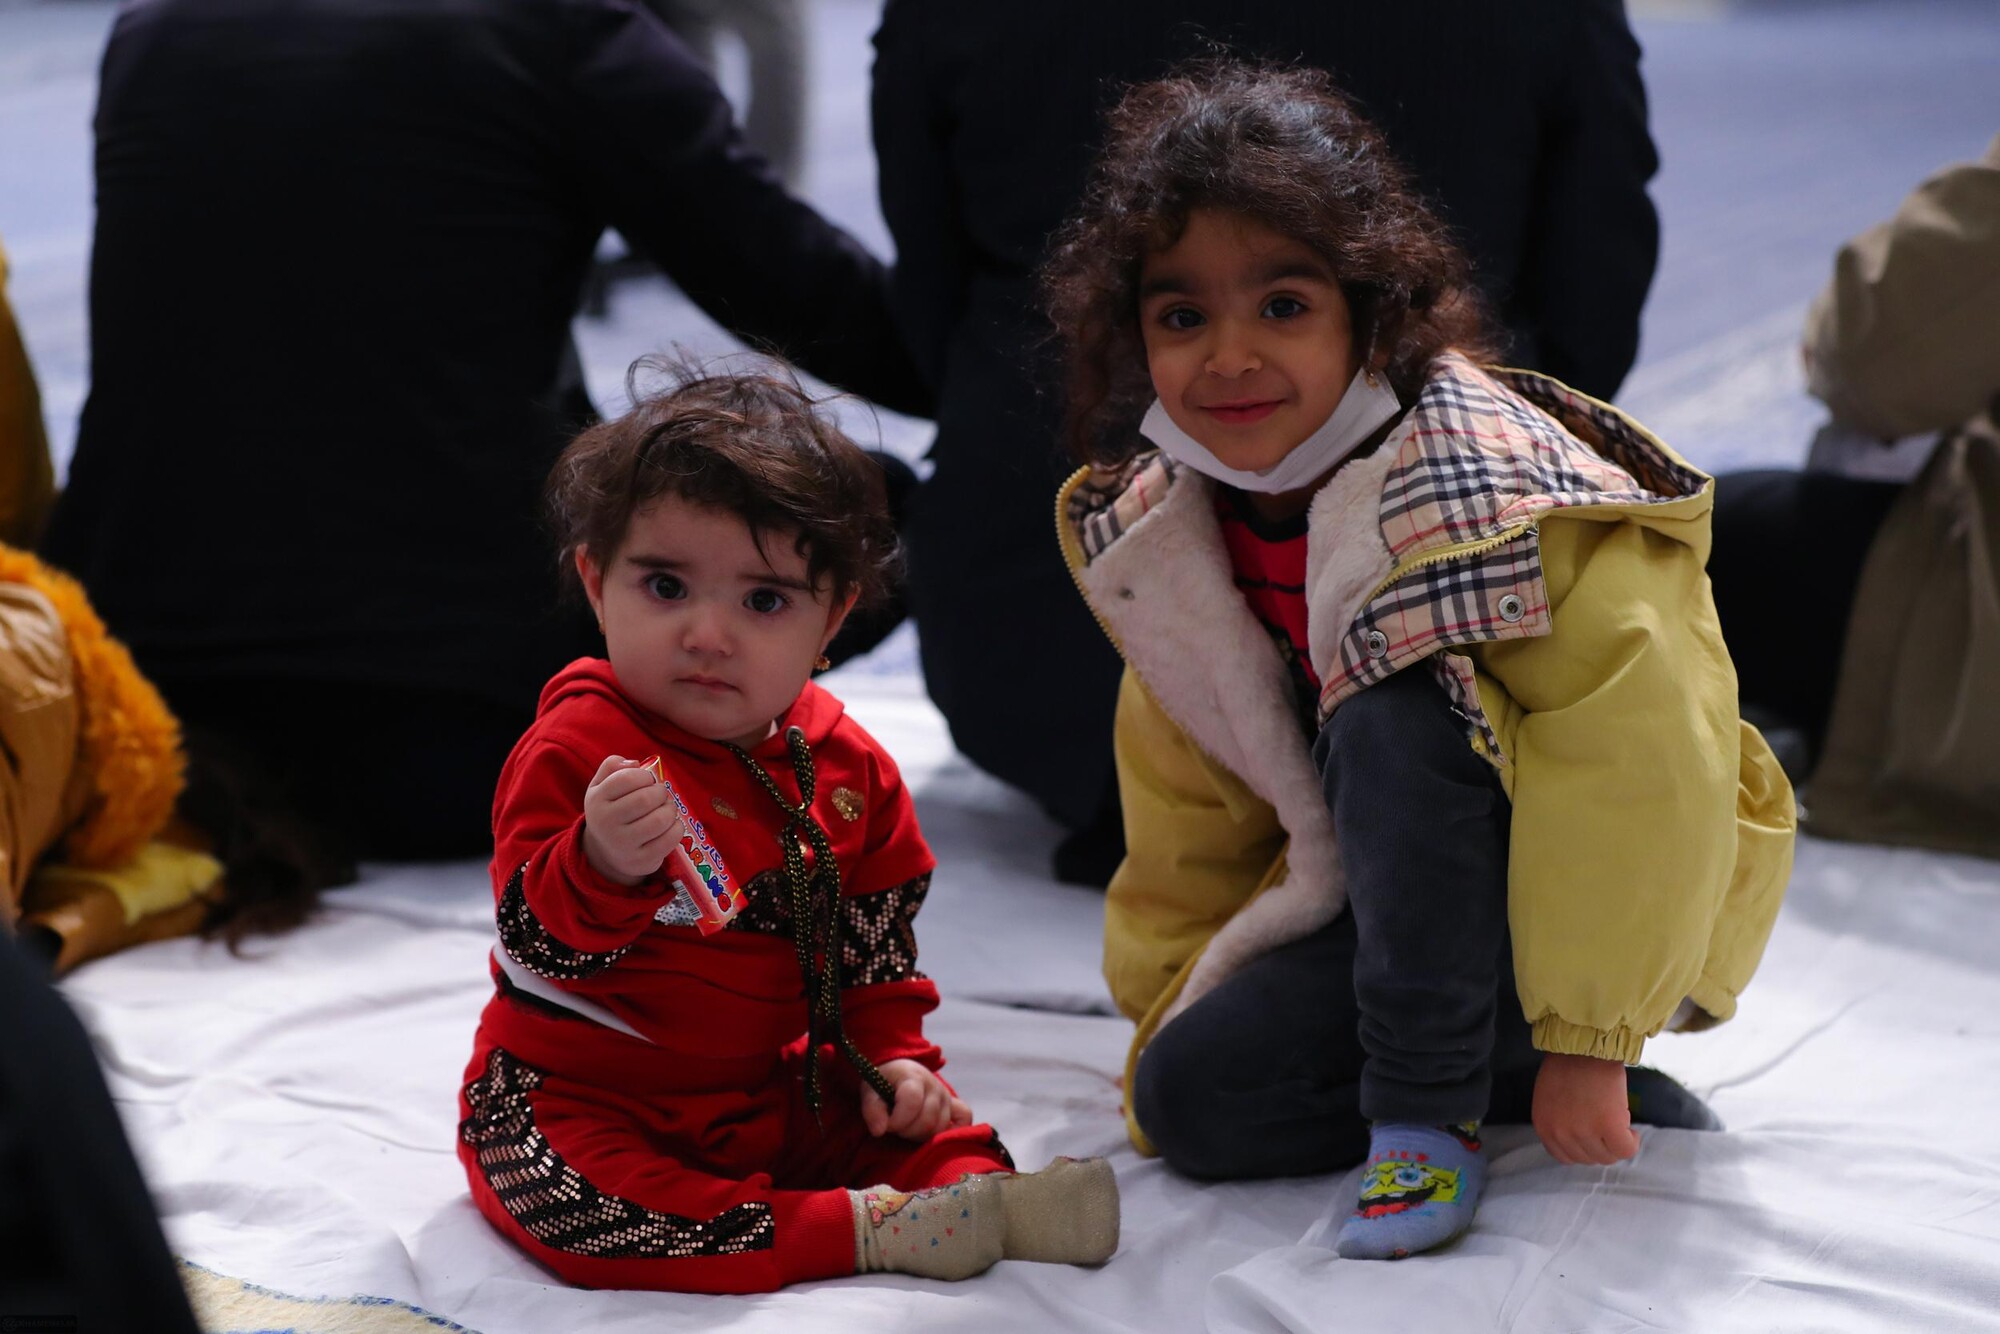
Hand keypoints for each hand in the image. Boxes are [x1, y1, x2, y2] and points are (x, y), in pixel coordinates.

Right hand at [581, 756, 686, 885]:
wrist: (607, 853)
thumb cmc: (611, 811)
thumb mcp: (601, 786)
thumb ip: (612, 766)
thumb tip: (634, 763)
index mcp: (596, 800)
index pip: (626, 778)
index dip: (645, 776)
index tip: (648, 780)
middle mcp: (606, 824)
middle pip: (645, 799)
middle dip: (660, 792)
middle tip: (661, 795)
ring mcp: (623, 845)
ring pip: (659, 820)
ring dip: (670, 810)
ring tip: (666, 808)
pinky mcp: (641, 861)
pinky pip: (669, 839)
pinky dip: (677, 828)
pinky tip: (670, 825)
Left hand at [861, 1059, 973, 1141]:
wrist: (898, 1073)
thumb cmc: (883, 1083)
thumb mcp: (869, 1092)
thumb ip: (872, 1110)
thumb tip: (880, 1131)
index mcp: (913, 1077)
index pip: (912, 1101)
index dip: (898, 1119)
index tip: (886, 1125)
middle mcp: (935, 1086)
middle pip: (928, 1120)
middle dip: (907, 1131)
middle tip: (896, 1127)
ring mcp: (947, 1097)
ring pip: (941, 1128)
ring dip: (921, 1136)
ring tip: (909, 1128)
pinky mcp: (955, 1106)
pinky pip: (965, 1120)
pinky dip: (952, 1131)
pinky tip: (934, 1135)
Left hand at [1533, 1053, 1640, 1165]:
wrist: (1584, 1045)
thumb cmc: (1569, 1064)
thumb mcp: (1551, 1099)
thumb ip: (1559, 1122)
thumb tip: (1577, 1141)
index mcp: (1544, 1127)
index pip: (1565, 1157)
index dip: (1583, 1150)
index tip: (1594, 1139)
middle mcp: (1561, 1133)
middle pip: (1589, 1159)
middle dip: (1602, 1146)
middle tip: (1609, 1127)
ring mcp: (1583, 1132)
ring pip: (1608, 1157)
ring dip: (1617, 1143)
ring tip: (1618, 1121)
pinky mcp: (1608, 1126)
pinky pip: (1625, 1149)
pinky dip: (1632, 1142)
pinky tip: (1632, 1130)